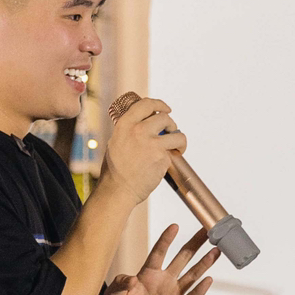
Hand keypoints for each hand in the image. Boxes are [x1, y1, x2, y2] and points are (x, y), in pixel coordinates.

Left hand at [101, 221, 219, 294]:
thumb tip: (131, 279)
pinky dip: (200, 289)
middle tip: (207, 230)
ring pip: (192, 275)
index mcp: (147, 274)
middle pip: (182, 258)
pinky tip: (208, 280)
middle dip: (194, 244)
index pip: (159, 253)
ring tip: (216, 251)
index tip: (175, 226)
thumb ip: (119, 286)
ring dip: (204, 263)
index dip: (166, 240)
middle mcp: (163, 281)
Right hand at [102, 90, 187, 206]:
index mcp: (125, 124)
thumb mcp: (116, 141)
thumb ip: (130, 130)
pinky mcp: (163, 158)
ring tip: (177, 147)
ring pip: (178, 134)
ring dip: (179, 139)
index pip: (146, 104)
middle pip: (165, 118)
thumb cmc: (115, 169)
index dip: (160, 104)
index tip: (166, 109)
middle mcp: (139, 131)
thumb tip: (145, 122)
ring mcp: (152, 144)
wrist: (118, 190)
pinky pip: (173, 154)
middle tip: (170, 132)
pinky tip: (162, 165)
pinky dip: (172, 158)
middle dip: (171, 124)